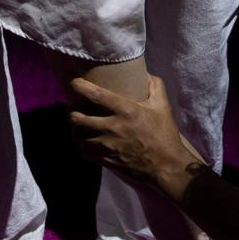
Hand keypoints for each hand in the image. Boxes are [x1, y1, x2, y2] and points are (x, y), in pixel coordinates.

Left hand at [65, 72, 202, 196]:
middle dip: (71, 111)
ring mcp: (107, 146)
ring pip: (78, 136)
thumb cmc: (164, 134)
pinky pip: (84, 151)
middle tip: (74, 107)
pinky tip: (87, 141)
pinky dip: (82, 145)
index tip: (73, 82)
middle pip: (77, 118)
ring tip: (79, 124)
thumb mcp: (163, 107)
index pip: (95, 95)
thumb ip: (155, 86)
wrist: (166, 166)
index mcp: (126, 111)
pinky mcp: (106, 160)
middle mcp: (113, 128)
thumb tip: (144, 73)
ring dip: (76, 129)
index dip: (79, 86)